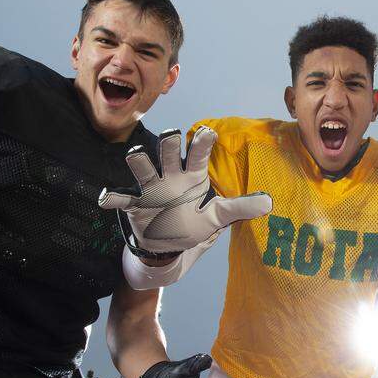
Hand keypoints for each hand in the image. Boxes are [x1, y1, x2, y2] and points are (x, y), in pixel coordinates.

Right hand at [99, 127, 271, 255]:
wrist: (167, 245)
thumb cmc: (192, 224)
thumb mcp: (217, 217)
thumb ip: (240, 207)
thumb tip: (270, 202)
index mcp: (191, 177)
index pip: (197, 154)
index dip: (201, 142)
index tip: (208, 132)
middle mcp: (170, 177)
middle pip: (167, 152)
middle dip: (168, 143)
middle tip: (172, 136)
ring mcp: (150, 190)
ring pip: (142, 168)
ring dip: (138, 161)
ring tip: (136, 156)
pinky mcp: (135, 205)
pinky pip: (121, 199)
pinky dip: (113, 198)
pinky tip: (107, 197)